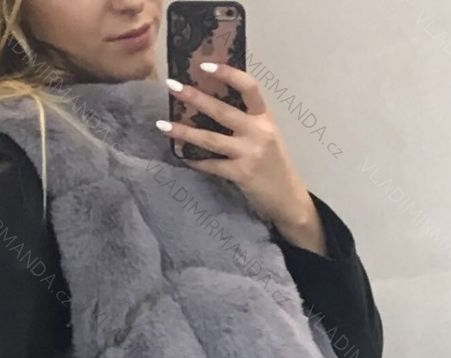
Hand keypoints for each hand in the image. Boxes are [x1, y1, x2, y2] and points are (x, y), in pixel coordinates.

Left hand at [159, 65, 326, 254]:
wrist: (288, 199)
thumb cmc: (274, 166)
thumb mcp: (267, 136)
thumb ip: (247, 122)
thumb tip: (211, 106)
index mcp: (265, 118)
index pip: (249, 87)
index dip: (228, 73)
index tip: (204, 66)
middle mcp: (259, 132)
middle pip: (222, 110)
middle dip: (194, 97)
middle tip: (171, 85)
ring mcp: (250, 153)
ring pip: (210, 138)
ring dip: (184, 131)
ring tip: (162, 125)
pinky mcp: (241, 174)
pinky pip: (212, 165)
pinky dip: (195, 161)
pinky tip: (182, 156)